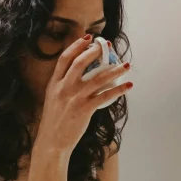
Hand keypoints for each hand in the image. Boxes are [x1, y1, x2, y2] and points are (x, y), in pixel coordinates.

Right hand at [35, 35, 130, 153]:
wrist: (52, 142)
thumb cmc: (54, 121)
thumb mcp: (53, 98)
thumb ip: (63, 85)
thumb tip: (81, 75)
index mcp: (54, 83)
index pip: (65, 58)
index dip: (77, 46)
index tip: (88, 38)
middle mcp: (64, 88)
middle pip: (80, 63)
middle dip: (95, 52)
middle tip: (108, 46)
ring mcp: (74, 98)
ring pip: (98, 78)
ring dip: (114, 70)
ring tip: (126, 65)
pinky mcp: (84, 109)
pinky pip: (106, 96)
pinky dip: (119, 90)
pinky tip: (128, 86)